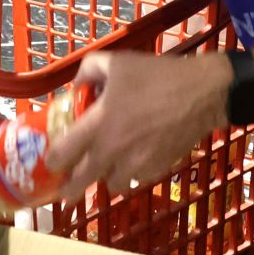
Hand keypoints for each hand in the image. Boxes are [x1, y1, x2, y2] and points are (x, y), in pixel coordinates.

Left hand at [49, 51, 233, 204]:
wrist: (202, 93)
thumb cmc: (157, 75)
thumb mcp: (117, 61)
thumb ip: (88, 71)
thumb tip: (77, 88)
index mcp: (99, 123)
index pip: (63, 153)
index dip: (52, 162)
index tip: (51, 162)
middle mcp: (114, 150)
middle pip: (82, 181)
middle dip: (70, 190)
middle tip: (65, 193)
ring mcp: (137, 163)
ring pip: (112, 184)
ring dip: (106, 178)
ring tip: (108, 168)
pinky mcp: (157, 169)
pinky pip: (137, 180)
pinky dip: (132, 174)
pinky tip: (135, 160)